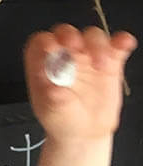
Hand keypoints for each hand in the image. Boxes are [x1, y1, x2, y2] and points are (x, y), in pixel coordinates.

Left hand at [24, 24, 135, 143]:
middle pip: (65, 33)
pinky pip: (117, 45)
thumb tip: (54, 89)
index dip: (45, 42)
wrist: (85, 132)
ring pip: (91, 36)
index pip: (40, 43)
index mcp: (43, 65)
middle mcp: (64, 57)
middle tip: (76, 48)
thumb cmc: (62, 120)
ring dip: (97, 44)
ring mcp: (87, 56)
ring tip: (101, 65)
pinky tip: (124, 44)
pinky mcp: (110, 61)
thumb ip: (53, 98)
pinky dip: (122, 41)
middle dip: (70, 36)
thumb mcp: (52, 112)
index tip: (51, 48)